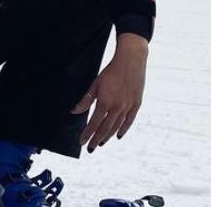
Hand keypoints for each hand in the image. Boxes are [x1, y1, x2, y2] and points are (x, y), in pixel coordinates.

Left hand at [72, 33, 148, 152]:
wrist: (131, 60)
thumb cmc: (111, 71)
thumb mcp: (96, 84)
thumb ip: (86, 100)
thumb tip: (74, 112)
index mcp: (105, 102)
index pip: (94, 123)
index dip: (87, 134)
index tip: (82, 142)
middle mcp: (117, 107)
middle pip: (105, 128)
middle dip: (96, 139)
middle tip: (90, 148)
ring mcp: (128, 106)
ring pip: (117, 127)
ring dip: (108, 136)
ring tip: (100, 143)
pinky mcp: (136, 104)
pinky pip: (129, 121)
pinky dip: (123, 130)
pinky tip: (118, 136)